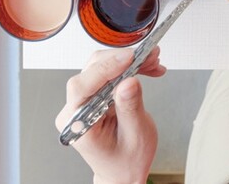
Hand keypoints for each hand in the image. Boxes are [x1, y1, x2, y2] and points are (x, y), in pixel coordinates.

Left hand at [55, 47, 165, 183]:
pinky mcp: (95, 95)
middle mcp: (76, 111)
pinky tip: (146, 68)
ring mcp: (84, 102)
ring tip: (152, 62)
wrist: (124, 171)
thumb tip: (128, 81)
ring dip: (129, 61)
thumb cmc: (126, 162)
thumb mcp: (135, 136)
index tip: (128, 58)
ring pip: (102, 67)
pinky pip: (110, 72)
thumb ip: (130, 108)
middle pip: (93, 71)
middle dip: (123, 60)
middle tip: (149, 57)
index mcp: (78, 125)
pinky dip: (129, 67)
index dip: (105, 69)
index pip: (82, 87)